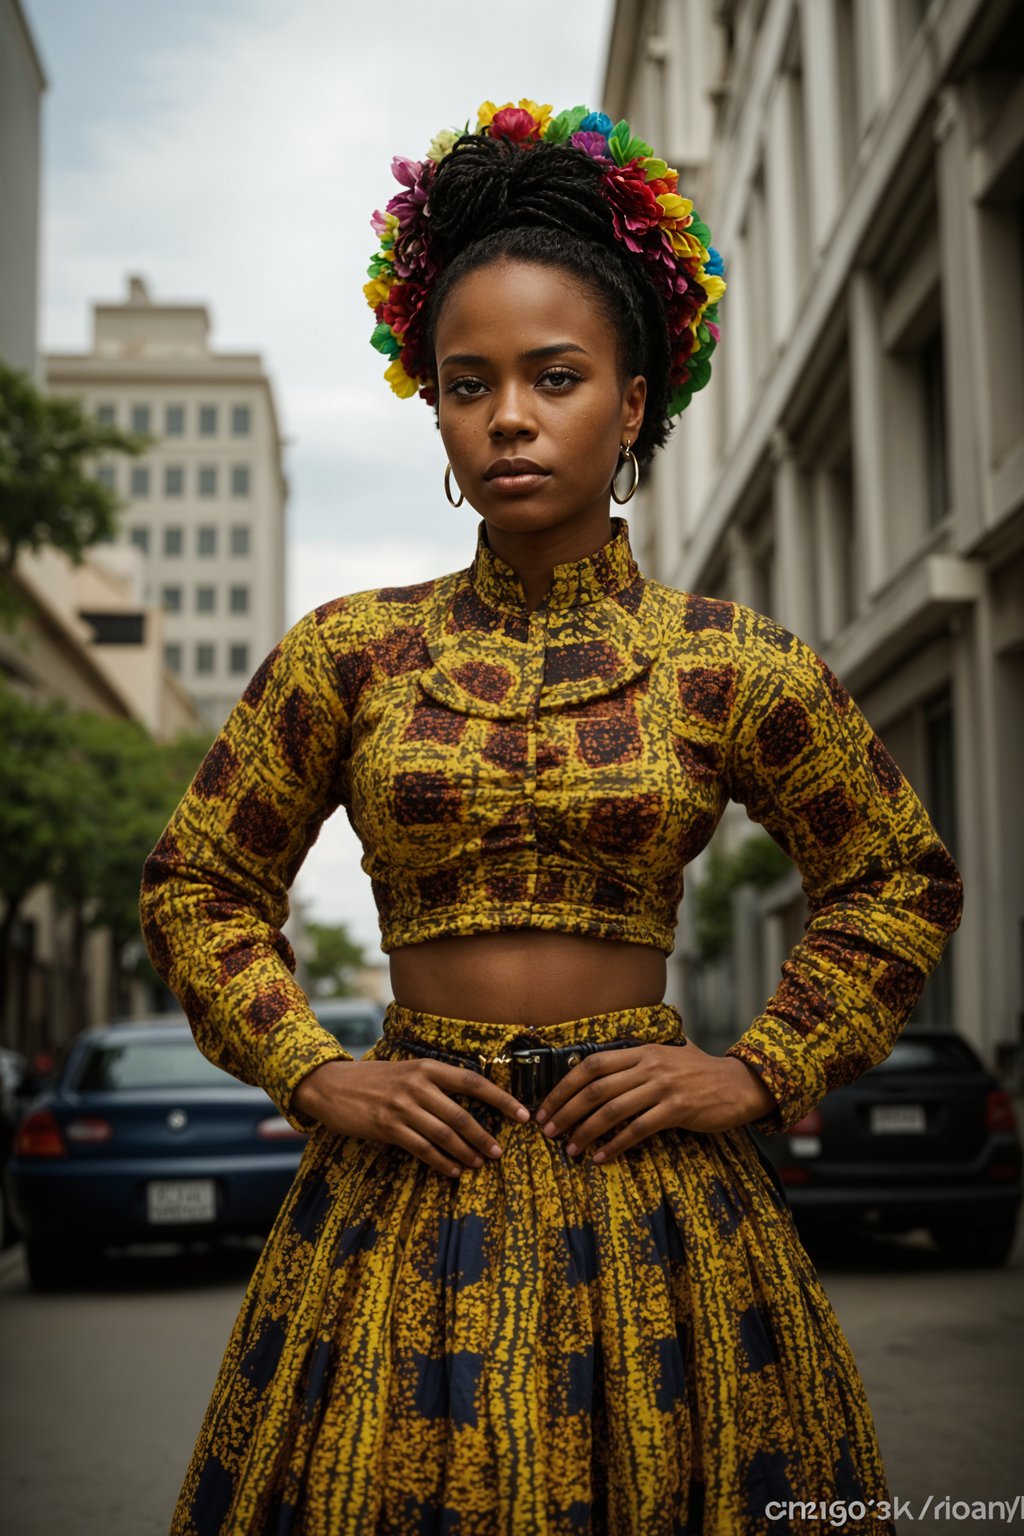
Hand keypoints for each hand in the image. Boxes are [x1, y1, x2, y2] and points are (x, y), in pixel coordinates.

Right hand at [291, 1058, 532, 1178]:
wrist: (330, 1085)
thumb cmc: (373, 1080)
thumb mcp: (405, 1072)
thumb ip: (432, 1085)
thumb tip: (464, 1108)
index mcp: (427, 1068)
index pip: (473, 1082)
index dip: (501, 1099)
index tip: (522, 1114)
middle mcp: (417, 1085)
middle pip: (461, 1114)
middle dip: (483, 1136)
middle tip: (498, 1152)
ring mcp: (401, 1106)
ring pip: (444, 1134)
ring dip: (465, 1152)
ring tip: (479, 1164)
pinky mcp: (387, 1126)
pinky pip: (421, 1148)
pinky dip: (440, 1161)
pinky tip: (453, 1170)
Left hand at [533, 1041, 776, 1163]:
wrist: (740, 1084)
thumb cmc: (700, 1072)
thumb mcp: (666, 1055)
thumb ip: (637, 1060)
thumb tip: (600, 1070)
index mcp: (640, 1050)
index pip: (590, 1065)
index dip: (564, 1086)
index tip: (546, 1106)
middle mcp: (648, 1065)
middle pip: (595, 1088)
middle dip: (566, 1111)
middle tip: (548, 1131)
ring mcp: (663, 1087)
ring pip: (612, 1110)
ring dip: (585, 1132)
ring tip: (569, 1149)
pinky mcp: (677, 1109)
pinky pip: (637, 1130)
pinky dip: (615, 1145)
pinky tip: (600, 1157)